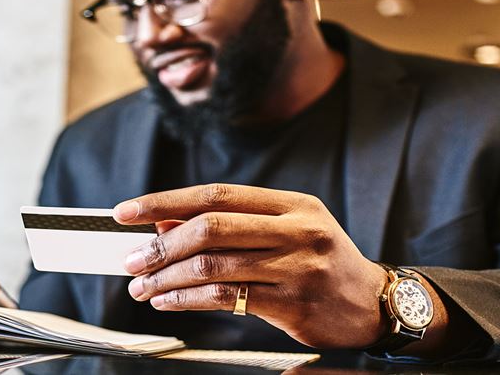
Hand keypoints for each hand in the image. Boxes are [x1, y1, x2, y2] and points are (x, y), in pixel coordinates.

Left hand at [113, 184, 388, 348]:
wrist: (372, 305)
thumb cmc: (321, 264)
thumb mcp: (284, 231)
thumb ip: (231, 225)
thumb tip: (163, 224)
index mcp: (292, 204)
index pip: (215, 194)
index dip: (165, 201)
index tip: (128, 211)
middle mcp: (297, 230)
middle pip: (211, 227)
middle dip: (160, 245)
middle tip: (131, 260)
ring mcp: (297, 266)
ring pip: (213, 265)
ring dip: (166, 278)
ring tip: (142, 286)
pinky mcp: (293, 302)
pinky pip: (225, 297)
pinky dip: (187, 299)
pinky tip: (168, 300)